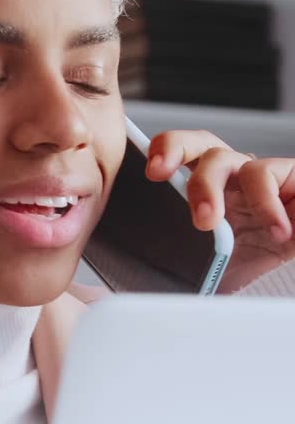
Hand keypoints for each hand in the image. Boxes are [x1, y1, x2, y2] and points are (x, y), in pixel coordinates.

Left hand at [144, 129, 294, 292]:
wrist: (293, 268)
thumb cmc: (252, 268)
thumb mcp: (211, 268)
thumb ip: (184, 263)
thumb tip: (143, 280)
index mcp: (206, 192)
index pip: (177, 160)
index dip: (159, 154)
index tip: (145, 171)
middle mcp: (230, 177)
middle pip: (197, 143)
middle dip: (172, 148)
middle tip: (157, 173)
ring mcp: (258, 176)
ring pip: (222, 158)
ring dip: (207, 189)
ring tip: (206, 222)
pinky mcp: (290, 176)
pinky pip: (267, 174)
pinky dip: (266, 204)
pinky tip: (275, 232)